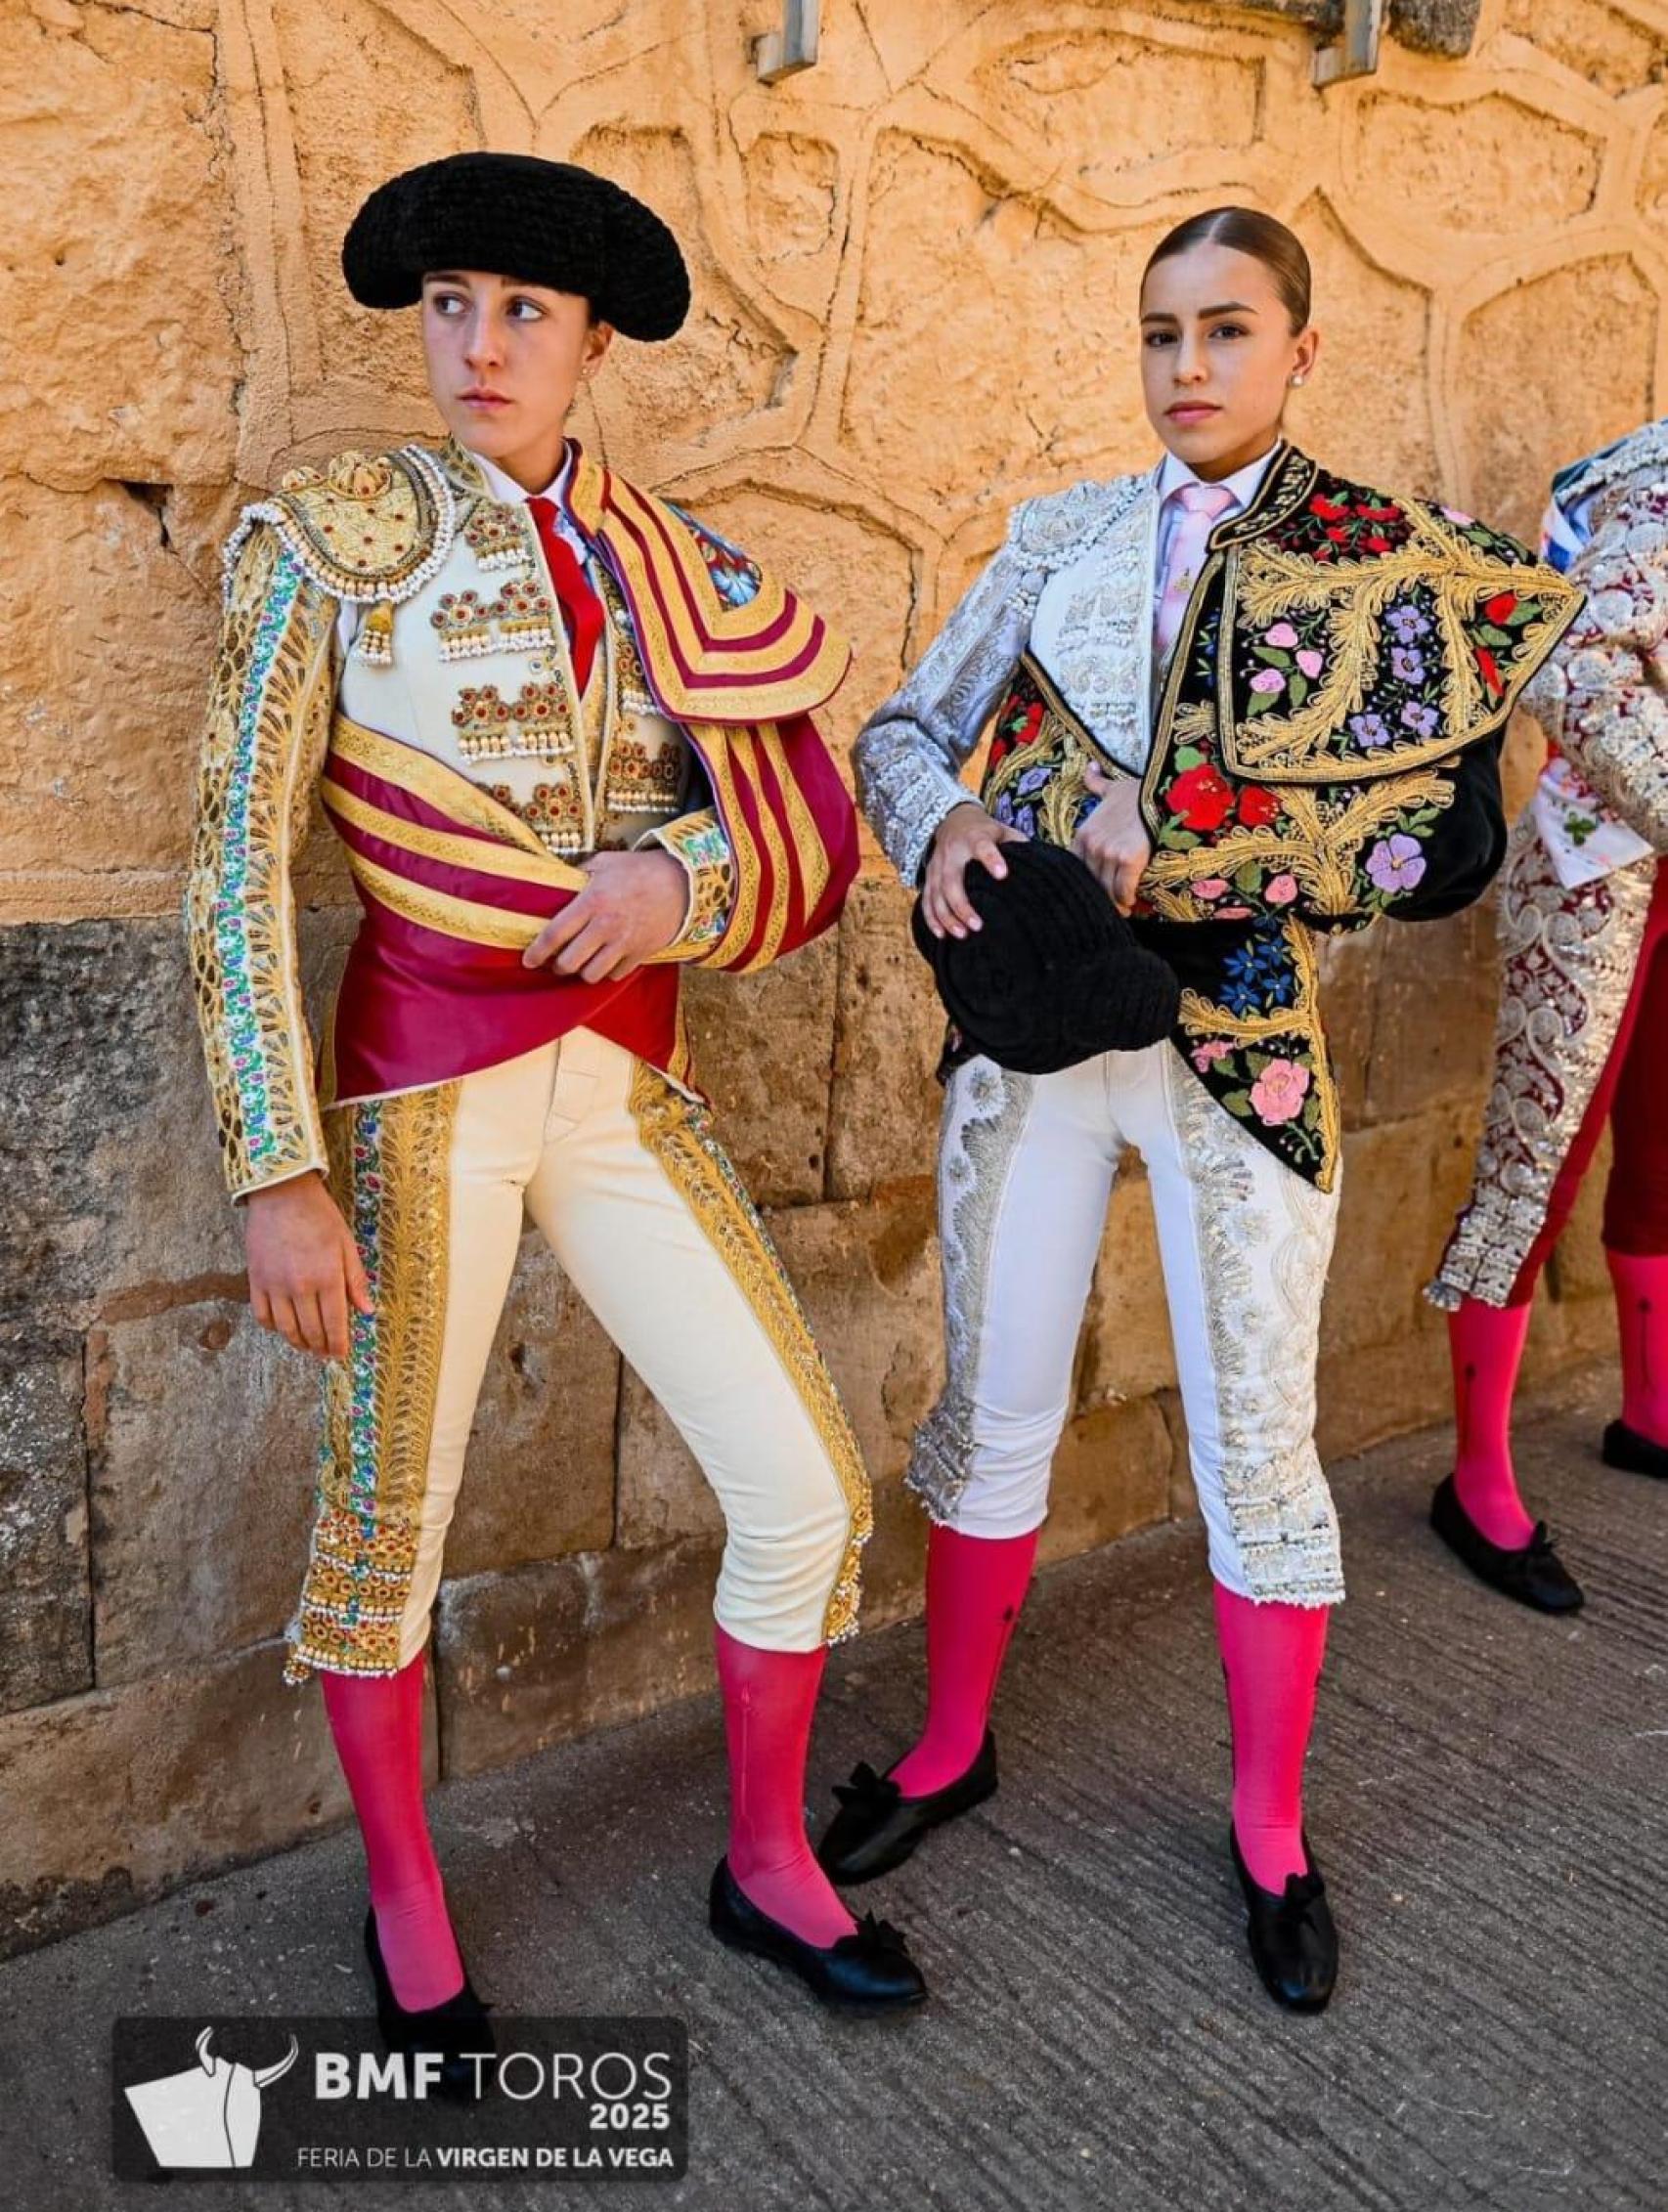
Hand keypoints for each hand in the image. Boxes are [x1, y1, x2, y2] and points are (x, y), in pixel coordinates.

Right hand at [245, 1172, 373, 1359]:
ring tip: (307, 1346)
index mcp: (327, 1277)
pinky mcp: (255, 1280)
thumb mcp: (346, 1245)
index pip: (335, 1324)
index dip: (338, 1344)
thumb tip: (367, 1311)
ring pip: (286, 1328)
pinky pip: (263, 1315)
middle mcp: (301, 1286)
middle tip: (325, 1353)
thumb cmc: (319, 1216)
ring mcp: (275, 1285)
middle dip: (320, 1347)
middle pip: (311, 1330)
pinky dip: (273, 1327)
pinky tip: (283, 1327)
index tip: (341, 1354)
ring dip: (298, 1343)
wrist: (282, 1194)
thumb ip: (356, 1281)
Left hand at [521, 849, 687, 981]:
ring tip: (581, 962)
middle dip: (557, 966)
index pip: (555, 934)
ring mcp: (624, 943)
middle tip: (556, 961)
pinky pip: (615, 975)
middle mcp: (605, 926)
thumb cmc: (639, 870)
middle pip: (569, 962)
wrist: (681, 883)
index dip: (537, 951)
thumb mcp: (604, 862)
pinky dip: (607, 971)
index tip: (528, 960)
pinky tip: (605, 960)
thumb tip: (557, 884)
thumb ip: (578, 876)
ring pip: (591, 975)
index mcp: (592, 902)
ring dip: (582, 971)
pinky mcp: (640, 953)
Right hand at [921, 802, 1028, 939]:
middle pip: (952, 881)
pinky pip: (926, 901)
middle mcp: (952, 852)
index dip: (991, 859)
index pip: (982, 846)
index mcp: (974, 837)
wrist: (952, 820)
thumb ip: (1017, 845)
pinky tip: (942, 935)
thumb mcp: (1002, 830)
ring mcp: (937, 867)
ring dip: (947, 917)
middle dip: (962, 905)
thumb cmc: (984, 831)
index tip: (1002, 874)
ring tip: (963, 935)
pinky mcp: (929, 878)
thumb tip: (1042, 864)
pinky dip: (932, 919)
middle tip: (977, 925)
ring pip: (937, 895)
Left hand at [1073, 763, 1151, 915]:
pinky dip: (1127, 899)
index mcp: (1084, 834)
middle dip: (1100, 896)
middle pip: (1091, 883)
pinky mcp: (1127, 861)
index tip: (1096, 890)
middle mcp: (1092, 845)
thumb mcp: (1113, 787)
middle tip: (1111, 906)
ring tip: (1123, 909)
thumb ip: (1096, 783)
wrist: (1163, 791)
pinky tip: (1133, 901)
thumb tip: (1089, 767)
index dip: (1087, 882)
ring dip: (1115, 902)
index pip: (1076, 869)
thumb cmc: (1140, 792)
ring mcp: (1108, 853)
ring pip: (1106, 890)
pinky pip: (1123, 890)